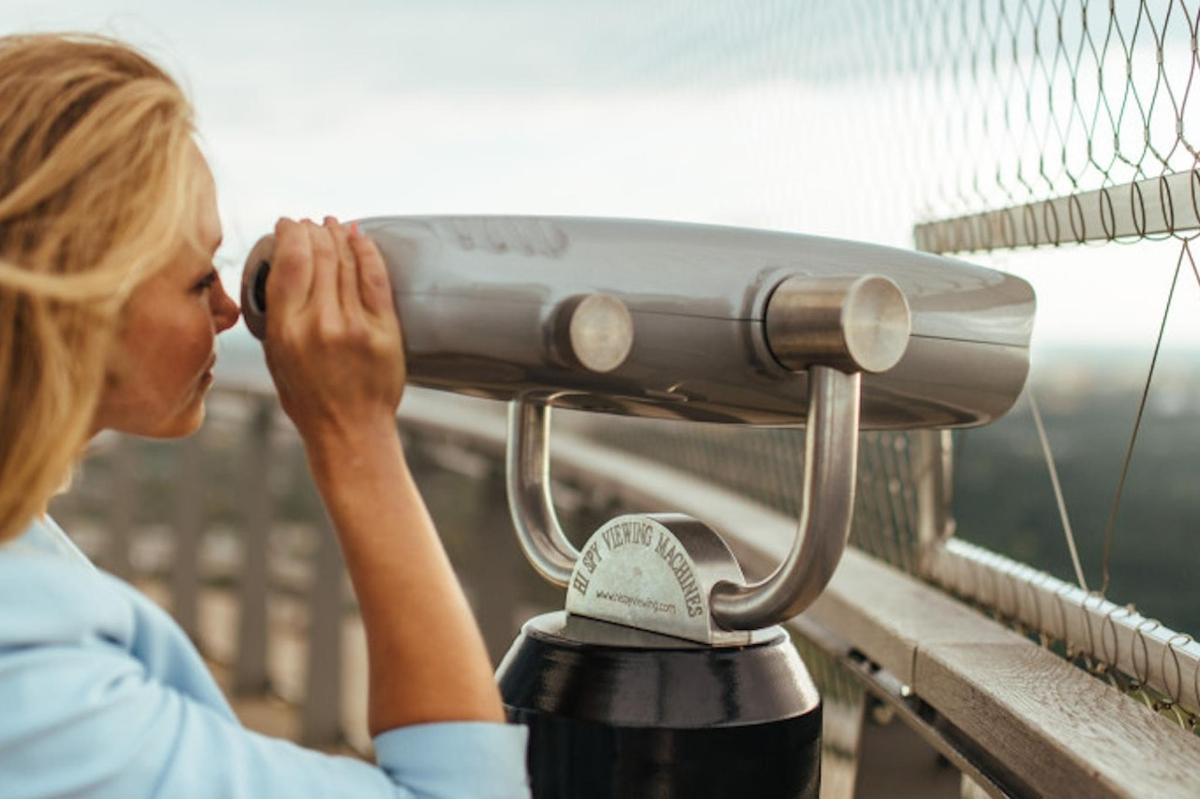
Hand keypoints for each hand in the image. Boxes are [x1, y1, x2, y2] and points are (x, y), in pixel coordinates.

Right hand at [262, 216, 404, 448]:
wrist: (350, 432)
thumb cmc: (309, 399)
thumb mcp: (276, 358)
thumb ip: (279, 314)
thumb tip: (285, 269)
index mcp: (286, 331)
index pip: (289, 262)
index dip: (290, 234)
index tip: (288, 224)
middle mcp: (320, 323)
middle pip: (319, 255)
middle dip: (314, 231)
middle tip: (312, 223)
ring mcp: (355, 326)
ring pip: (346, 261)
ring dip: (338, 235)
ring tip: (332, 225)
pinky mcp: (385, 330)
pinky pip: (375, 278)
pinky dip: (367, 251)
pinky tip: (359, 237)